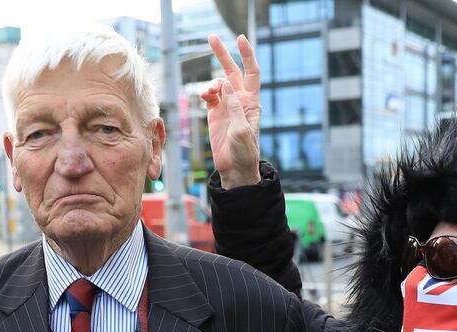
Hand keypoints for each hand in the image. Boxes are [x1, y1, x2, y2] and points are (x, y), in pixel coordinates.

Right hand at [201, 34, 261, 189]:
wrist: (234, 169)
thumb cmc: (243, 152)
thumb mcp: (241, 129)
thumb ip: (233, 106)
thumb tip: (225, 83)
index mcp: (251, 102)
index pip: (252, 72)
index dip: (247, 55)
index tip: (240, 39)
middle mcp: (240, 101)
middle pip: (232, 71)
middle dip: (223, 55)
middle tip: (211, 38)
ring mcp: (227, 106)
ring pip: (218, 84)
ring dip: (212, 84)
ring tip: (209, 94)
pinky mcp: (216, 114)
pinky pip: (210, 96)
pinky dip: (205, 93)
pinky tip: (204, 98)